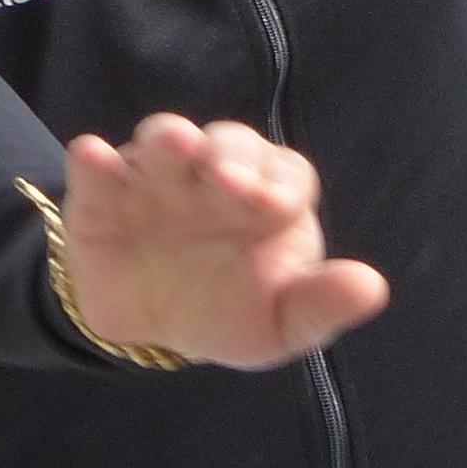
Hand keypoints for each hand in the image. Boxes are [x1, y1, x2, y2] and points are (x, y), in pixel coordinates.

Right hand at [57, 114, 387, 369]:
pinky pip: (96, 165)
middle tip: (226, 179)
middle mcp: (215, 173)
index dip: (280, 184)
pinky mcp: (102, 193)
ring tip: (173, 145)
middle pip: (229, 143)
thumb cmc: (230, 312)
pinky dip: (94, 158)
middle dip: (230, 155)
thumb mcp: (281, 323)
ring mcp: (158, 177)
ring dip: (169, 137)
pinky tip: (94, 156)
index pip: (285, 174)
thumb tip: (372, 288)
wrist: (148, 330)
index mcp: (269, 196)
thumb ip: (322, 304)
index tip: (272, 206)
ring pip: (166, 138)